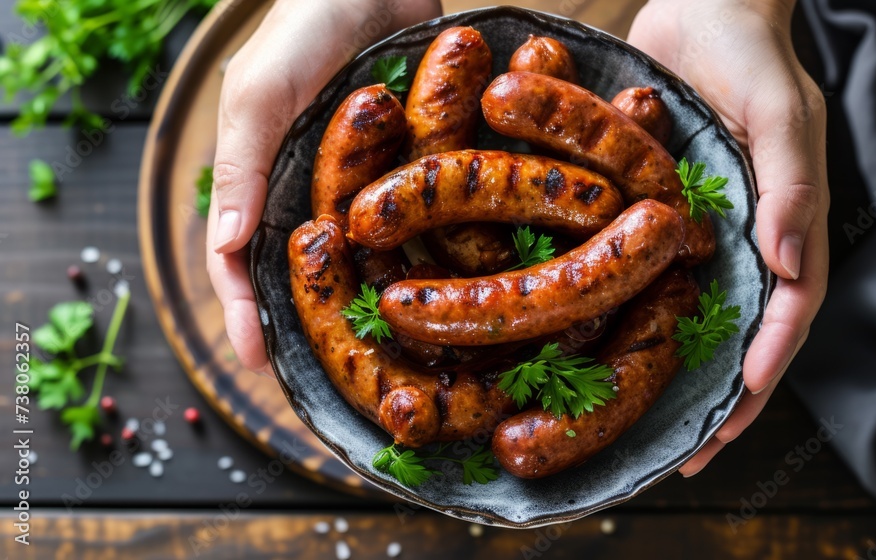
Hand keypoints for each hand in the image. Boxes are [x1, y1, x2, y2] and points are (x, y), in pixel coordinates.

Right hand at [207, 0, 442, 375]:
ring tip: (381, 359)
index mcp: (261, 175)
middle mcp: (311, 187)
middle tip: (322, 383)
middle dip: (304, 327)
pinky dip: (414, 260)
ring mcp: (363, 182)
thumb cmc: (309, 20)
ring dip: (363, 307)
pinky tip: (436, 299)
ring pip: (358, 261)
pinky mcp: (408, 168)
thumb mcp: (261, 89)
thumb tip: (228, 245)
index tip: (254, 364)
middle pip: (300, 273)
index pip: (239, 258)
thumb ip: (242, 160)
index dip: (242, 311)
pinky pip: (410, 224)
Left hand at [628, 0, 829, 474]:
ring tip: (625, 423)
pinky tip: (580, 341)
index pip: (784, 314)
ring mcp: (689, 228)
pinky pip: (632, 266)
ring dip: (657, 366)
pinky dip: (615, 306)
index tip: (729, 420)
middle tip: (681, 456)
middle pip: (729, 330)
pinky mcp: (647, 209)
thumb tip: (791, 266)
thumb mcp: (783, 111)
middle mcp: (736, 238)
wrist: (700, 6)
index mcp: (782, 225)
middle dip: (710, 396)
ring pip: (677, 309)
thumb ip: (792, 184)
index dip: (761, 369)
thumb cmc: (751, 52)